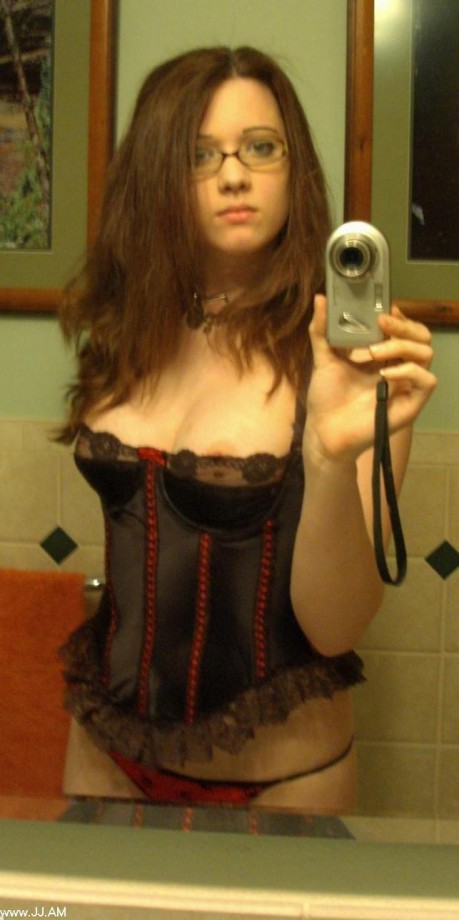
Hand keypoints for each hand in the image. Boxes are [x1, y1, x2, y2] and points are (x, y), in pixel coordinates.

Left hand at [304, 295, 435, 462]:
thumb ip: (322, 329)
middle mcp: (399, 369)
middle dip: (403, 326)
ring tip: (373, 353)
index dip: (401, 317)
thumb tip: (320, 299)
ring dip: (401, 347)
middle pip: (422, 337)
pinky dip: (408, 372)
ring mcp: (406, 387)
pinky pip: (427, 381)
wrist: (324, 430)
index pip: (406, 330)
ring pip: (426, 354)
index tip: (384, 310)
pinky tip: (384, 375)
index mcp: (384, 357)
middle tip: (381, 324)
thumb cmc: (327, 398)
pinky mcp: (411, 404)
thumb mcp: (324, 358)